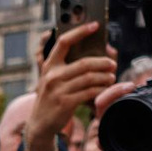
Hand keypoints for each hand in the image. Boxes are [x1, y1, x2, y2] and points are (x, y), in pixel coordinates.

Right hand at [23, 22, 116, 150]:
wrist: (39, 125)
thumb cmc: (51, 99)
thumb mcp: (53, 80)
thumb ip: (70, 67)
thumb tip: (97, 54)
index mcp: (49, 66)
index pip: (64, 42)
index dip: (80, 31)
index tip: (95, 25)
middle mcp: (52, 76)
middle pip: (84, 63)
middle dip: (102, 62)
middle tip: (112, 65)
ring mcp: (58, 90)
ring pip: (89, 78)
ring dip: (104, 77)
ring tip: (111, 78)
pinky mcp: (65, 103)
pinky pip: (88, 92)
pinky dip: (100, 90)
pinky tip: (104, 90)